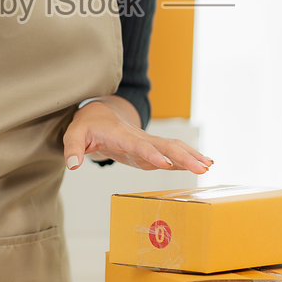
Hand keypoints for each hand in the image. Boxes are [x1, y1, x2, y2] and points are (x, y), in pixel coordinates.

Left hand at [64, 102, 213, 173]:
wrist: (99, 113)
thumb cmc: (87, 125)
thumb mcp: (73, 134)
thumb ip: (72, 148)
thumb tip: (73, 164)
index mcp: (121, 136)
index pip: (139, 145)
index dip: (152, 154)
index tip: (167, 164)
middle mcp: (139, 138)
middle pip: (164, 146)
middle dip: (184, 157)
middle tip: (202, 169)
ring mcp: (147, 143)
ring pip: (173, 147)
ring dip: (191, 156)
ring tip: (208, 166)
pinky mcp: (150, 149)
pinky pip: (172, 152)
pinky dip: (187, 158)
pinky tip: (202, 164)